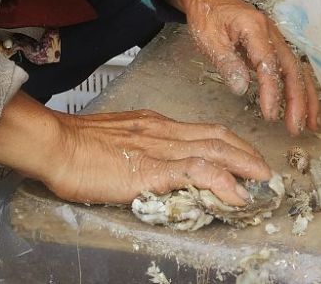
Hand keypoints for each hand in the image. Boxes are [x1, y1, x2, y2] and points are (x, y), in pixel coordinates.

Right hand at [46, 109, 270, 205]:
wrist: (55, 144)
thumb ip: (136, 153)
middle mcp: (162, 132)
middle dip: (245, 153)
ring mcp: (159, 148)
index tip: (244, 156)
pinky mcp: (152, 169)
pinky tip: (236, 195)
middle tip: (265, 170)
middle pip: (216, 137)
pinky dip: (222, 181)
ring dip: (244, 166)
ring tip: (262, 182)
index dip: (228, 143)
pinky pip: (197, 172)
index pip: (201, 130)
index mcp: (153, 126)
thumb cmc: (73, 147)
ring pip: (214, 151)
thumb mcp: (114, 144)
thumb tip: (148, 169)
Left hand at [169, 0, 318, 135]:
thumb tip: (242, 89)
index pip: (268, 64)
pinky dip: (298, 88)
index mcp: (254, 27)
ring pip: (296, 70)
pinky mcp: (272, 45)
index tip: (270, 115)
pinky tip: (302, 107)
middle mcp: (271, 32)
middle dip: (297, 100)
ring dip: (304, 97)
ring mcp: (274, 38)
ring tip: (309, 124)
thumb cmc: (205, 15)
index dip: (271, 91)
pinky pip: (290, 68)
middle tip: (295, 128)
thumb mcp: (208, 37)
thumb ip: (226, 62)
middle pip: (291, 68)